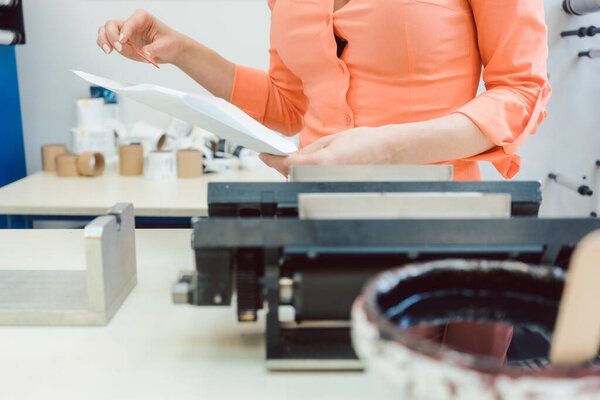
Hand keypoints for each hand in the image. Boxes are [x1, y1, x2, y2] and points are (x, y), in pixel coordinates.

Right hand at [97, 9, 187, 64]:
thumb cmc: (170, 43)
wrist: (171, 49)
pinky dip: (104, 44)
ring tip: (109, 50)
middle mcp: (131, 23)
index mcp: (142, 18)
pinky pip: (107, 40)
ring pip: (105, 30)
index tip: (123, 42)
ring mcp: (125, 32)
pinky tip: (109, 50)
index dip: (124, 31)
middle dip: (111, 36)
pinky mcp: (122, 42)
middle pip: (112, 24)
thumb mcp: (166, 46)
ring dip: (103, 40)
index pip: (129, 22)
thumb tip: (145, 52)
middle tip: (118, 48)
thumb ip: (155, 49)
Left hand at [260, 127, 393, 176]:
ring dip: (296, 173)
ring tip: (299, 161)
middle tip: (279, 155)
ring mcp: (330, 185)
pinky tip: (313, 170)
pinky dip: (309, 178)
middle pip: (291, 175)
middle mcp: (324, 177)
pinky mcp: (335, 189)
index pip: (287, 163)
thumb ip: (308, 150)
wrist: (388, 152)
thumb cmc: (365, 142)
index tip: (264, 154)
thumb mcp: (331, 140)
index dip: (271, 159)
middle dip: (283, 166)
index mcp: (321, 162)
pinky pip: (315, 185)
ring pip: (302, 182)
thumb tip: (292, 156)